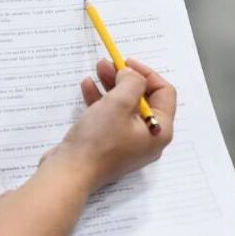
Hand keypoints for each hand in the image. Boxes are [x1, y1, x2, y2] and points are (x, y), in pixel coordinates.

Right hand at [42, 58, 176, 191]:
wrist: (70, 173)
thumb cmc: (99, 140)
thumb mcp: (119, 103)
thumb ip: (132, 82)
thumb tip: (132, 75)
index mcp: (159, 130)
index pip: (164, 93)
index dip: (147, 73)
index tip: (127, 63)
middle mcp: (148, 138)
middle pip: (143, 98)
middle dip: (125, 78)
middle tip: (109, 63)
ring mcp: (128, 143)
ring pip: (124, 106)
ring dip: (112, 85)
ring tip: (97, 69)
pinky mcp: (109, 146)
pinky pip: (110, 117)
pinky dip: (101, 101)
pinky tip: (88, 86)